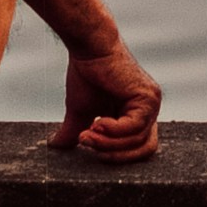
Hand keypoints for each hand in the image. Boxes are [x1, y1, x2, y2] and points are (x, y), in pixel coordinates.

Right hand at [48, 43, 161, 161]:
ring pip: (137, 140)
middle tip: (88, 145)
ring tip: (86, 134)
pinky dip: (114, 131)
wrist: (89, 50)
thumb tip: (55, 147)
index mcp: (138, 116)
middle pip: (144, 149)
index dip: (118, 157)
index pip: (139, 149)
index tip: (91, 150)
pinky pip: (134, 127)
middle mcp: (149, 110)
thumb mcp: (81, 112)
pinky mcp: (147, 97)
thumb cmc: (86, 76)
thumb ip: (75, 131)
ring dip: (108, 143)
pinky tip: (97, 122)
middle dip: (115, 155)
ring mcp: (151, 103)